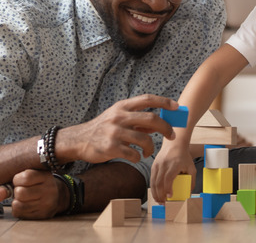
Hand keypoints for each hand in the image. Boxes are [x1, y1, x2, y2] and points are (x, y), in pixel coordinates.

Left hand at [0, 169, 65, 218]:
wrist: (56, 195)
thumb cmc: (36, 183)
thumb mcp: (25, 178)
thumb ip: (5, 186)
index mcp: (46, 175)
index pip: (25, 177)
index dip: (17, 179)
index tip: (21, 180)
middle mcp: (50, 189)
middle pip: (20, 192)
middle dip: (17, 191)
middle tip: (23, 189)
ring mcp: (48, 203)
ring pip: (18, 204)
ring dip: (16, 202)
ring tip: (24, 197)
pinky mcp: (44, 214)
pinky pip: (20, 214)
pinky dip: (18, 209)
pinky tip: (26, 204)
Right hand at [63, 94, 178, 163]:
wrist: (79, 140)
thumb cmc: (103, 129)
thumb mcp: (118, 118)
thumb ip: (136, 120)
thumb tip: (159, 124)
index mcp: (122, 107)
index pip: (147, 99)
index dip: (164, 102)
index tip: (177, 107)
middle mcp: (119, 117)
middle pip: (151, 119)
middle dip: (166, 128)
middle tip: (171, 135)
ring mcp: (115, 132)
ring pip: (145, 140)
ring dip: (151, 148)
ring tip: (148, 152)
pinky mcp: (111, 147)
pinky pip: (134, 154)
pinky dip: (138, 157)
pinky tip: (135, 157)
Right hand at [150, 139, 195, 203]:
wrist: (175, 144)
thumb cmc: (184, 157)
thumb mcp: (191, 167)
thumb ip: (192, 180)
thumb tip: (189, 193)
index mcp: (174, 164)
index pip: (168, 178)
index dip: (168, 189)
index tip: (169, 197)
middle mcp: (164, 164)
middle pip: (159, 182)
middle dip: (160, 195)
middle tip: (163, 204)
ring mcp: (157, 164)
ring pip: (153, 181)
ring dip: (155, 193)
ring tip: (159, 201)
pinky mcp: (154, 165)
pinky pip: (152, 178)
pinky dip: (153, 188)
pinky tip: (156, 194)